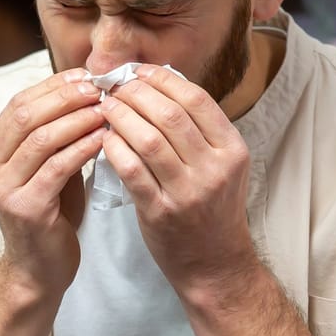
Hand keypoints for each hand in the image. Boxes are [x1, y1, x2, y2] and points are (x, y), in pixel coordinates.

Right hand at [0, 69, 109, 299]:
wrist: (38, 268)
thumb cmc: (50, 212)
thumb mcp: (46, 165)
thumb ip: (55, 133)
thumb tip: (85, 90)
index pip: (19, 103)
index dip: (53, 86)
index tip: (86, 75)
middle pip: (26, 115)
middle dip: (65, 96)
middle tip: (99, 87)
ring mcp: (2, 188)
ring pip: (41, 138)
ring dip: (77, 119)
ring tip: (107, 108)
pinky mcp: (24, 207)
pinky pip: (57, 167)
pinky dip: (82, 148)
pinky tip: (104, 138)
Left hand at [99, 65, 260, 298]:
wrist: (214, 264)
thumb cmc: (212, 208)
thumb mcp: (222, 165)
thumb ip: (199, 129)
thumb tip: (160, 83)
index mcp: (232, 149)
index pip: (195, 99)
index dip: (162, 78)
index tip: (138, 71)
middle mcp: (214, 168)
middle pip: (170, 114)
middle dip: (136, 94)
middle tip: (114, 87)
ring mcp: (188, 192)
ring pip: (148, 139)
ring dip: (121, 117)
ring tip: (105, 108)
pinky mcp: (161, 212)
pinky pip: (132, 170)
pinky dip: (114, 149)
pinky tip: (104, 139)